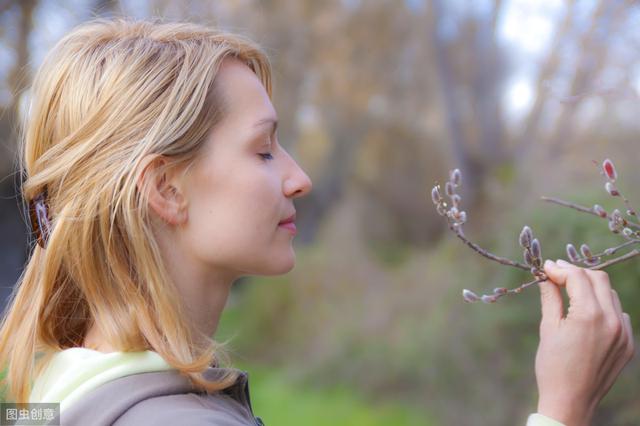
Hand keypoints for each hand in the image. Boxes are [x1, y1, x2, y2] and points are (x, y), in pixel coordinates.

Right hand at [535, 259, 634, 425]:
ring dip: (591, 288)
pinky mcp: (628, 345)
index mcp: (589, 315)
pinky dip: (603, 307)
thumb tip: (546, 275)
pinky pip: (619, 314)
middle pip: (599, 279)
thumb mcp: (548, 328)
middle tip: (557, 275)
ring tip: (570, 292)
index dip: (560, 269)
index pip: (578, 277)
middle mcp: (612, 321)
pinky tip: (586, 314)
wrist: (570, 401)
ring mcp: (623, 333)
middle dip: (577, 273)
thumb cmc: (552, 365)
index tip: (546, 269)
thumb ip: (550, 297)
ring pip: (610, 295)